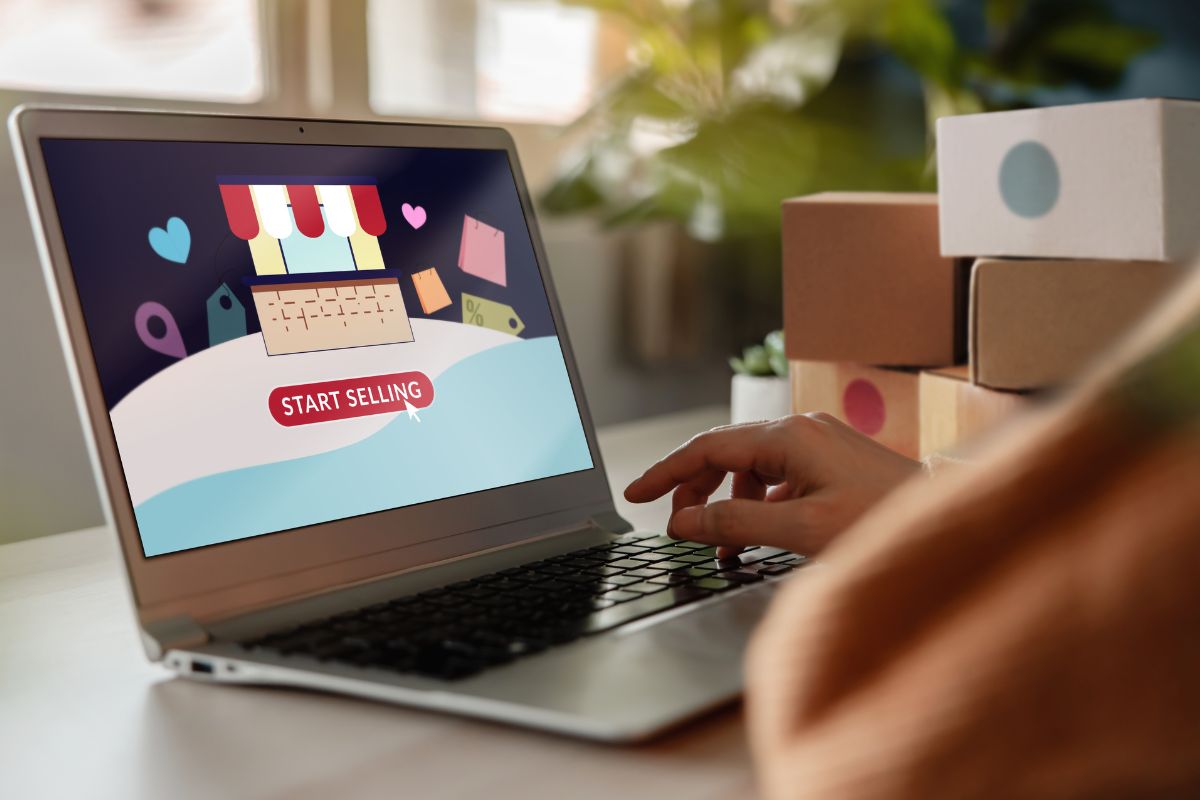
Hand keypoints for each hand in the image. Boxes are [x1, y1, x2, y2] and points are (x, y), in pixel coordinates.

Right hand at [624, 414, 921, 556]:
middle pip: (725, 451)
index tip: (635, 495)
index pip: (707, 446)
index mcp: (790, 436)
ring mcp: (818, 443)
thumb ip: (735, 523)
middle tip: (676, 529)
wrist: (950, 525)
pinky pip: (775, 477)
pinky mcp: (831, 462)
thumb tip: (683, 522)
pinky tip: (757, 534)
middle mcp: (801, 430)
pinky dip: (755, 504)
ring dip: (726, 501)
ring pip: (749, 465)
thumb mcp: (801, 531)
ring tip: (720, 545)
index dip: (666, 472)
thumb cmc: (885, 524)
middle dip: (694, 489)